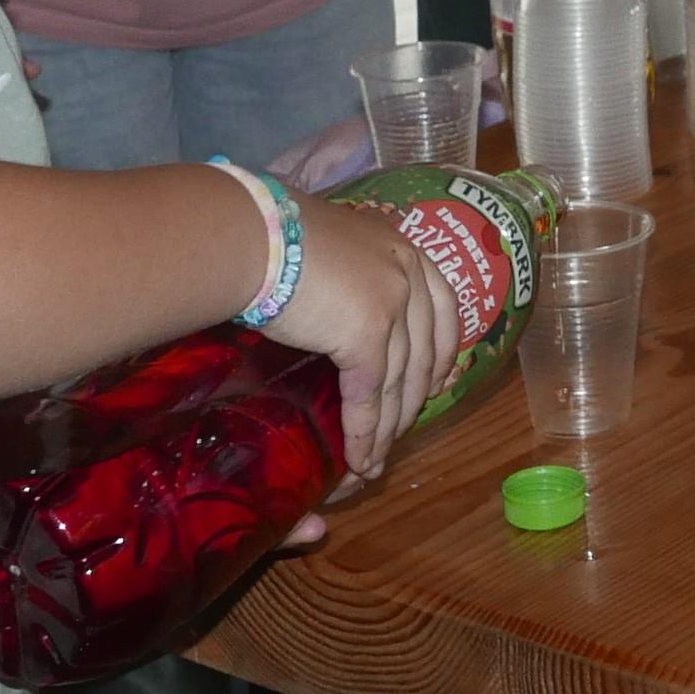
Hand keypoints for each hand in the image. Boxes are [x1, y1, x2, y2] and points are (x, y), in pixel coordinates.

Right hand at [265, 201, 451, 481]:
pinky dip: (364, 432)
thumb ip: (348, 275)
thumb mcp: (328, 248)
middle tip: (400, 433)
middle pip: (424, 351)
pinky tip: (359, 458)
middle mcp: (408, 275)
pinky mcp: (367, 335)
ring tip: (376, 460)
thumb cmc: (272, 236)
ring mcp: (393, 304)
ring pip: (399, 380)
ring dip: (387, 427)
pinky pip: (369, 395)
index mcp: (403, 250)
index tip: (439, 383)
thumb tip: (333, 306)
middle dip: (413, 401)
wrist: (251, 233)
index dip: (444, 352)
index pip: (444, 308)